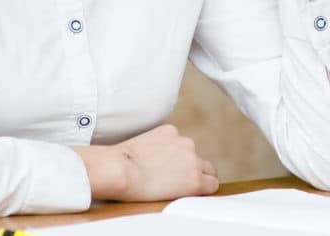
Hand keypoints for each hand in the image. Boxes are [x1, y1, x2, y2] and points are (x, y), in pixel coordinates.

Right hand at [73, 124, 217, 201]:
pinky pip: (211, 187)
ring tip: (180, 192)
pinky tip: (189, 197)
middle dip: (194, 171)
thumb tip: (154, 163)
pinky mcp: (195, 180)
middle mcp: (185, 142)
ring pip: (209, 173)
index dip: (182, 164)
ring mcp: (192, 160)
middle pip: (200, 160)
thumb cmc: (119, 162)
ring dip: (198, 181)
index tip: (174, 173)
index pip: (185, 148)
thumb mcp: (140, 145)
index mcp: (171, 132)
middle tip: (180, 185)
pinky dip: (202, 192)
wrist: (119, 170)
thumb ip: (156, 149)